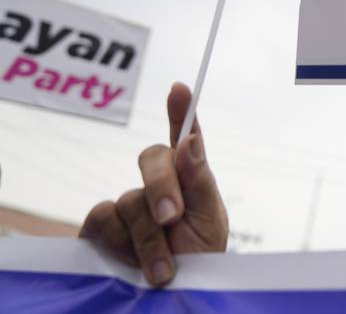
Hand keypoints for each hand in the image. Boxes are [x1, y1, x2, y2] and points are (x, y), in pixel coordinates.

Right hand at [79, 83, 227, 285]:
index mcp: (190, 177)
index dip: (182, 111)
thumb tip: (190, 139)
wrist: (173, 296)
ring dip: (149, 238)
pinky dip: (121, 242)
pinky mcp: (101, 226)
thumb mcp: (209, 220)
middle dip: (163, 187)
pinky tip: (130, 261)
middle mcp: (157, 184)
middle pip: (152, 158)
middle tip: (172, 219)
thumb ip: (199, 179)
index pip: (185, 138)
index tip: (181, 88)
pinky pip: (104, 217)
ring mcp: (128, 203)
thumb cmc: (198, 256)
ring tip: (164, 268)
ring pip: (130, 199)